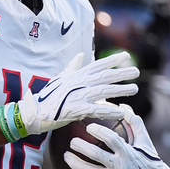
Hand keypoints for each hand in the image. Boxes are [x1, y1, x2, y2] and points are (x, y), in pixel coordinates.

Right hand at [15, 52, 138, 134]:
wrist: (33, 112)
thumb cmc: (47, 97)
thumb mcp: (60, 79)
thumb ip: (72, 67)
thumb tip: (80, 55)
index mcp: (75, 75)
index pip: (97, 65)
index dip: (111, 60)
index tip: (126, 56)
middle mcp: (77, 83)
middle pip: (103, 76)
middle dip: (121, 73)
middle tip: (136, 71)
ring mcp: (76, 96)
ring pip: (102, 91)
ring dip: (119, 90)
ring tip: (134, 89)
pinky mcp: (74, 110)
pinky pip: (96, 109)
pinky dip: (109, 111)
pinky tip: (121, 112)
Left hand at [64, 104, 169, 168]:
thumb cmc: (148, 159)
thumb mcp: (144, 141)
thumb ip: (134, 123)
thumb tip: (122, 106)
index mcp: (129, 153)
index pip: (112, 140)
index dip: (99, 132)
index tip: (89, 127)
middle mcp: (121, 167)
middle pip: (97, 155)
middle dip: (82, 147)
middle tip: (72, 141)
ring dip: (75, 164)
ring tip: (66, 155)